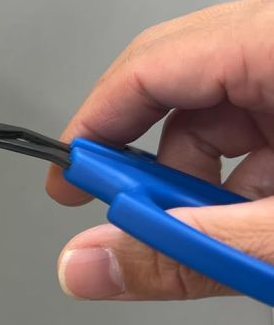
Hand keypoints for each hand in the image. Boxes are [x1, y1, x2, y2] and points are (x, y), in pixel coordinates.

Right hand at [47, 0, 273, 300]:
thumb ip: (184, 252)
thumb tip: (89, 262)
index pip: (154, 61)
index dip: (99, 126)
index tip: (69, 182)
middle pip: (180, 82)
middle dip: (152, 162)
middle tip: (130, 216)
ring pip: (219, 109)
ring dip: (202, 180)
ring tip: (212, 233)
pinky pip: (257, 121)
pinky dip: (241, 178)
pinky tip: (250, 220)